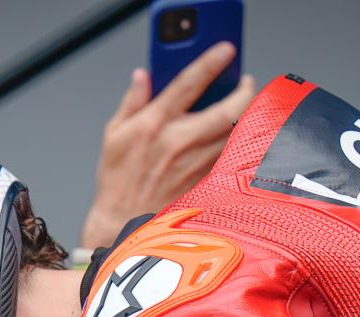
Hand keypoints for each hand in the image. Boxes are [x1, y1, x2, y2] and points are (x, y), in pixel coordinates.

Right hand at [79, 42, 255, 248]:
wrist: (124, 223)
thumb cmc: (118, 182)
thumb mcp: (114, 135)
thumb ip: (132, 101)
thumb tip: (143, 76)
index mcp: (154, 124)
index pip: (188, 84)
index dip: (211, 62)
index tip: (226, 50)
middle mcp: (179, 142)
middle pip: (228, 110)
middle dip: (244, 91)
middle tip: (245, 82)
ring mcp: (196, 163)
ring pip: (234, 132)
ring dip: (244, 116)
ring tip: (243, 106)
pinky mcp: (205, 180)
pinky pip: (230, 155)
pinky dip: (237, 142)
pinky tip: (236, 136)